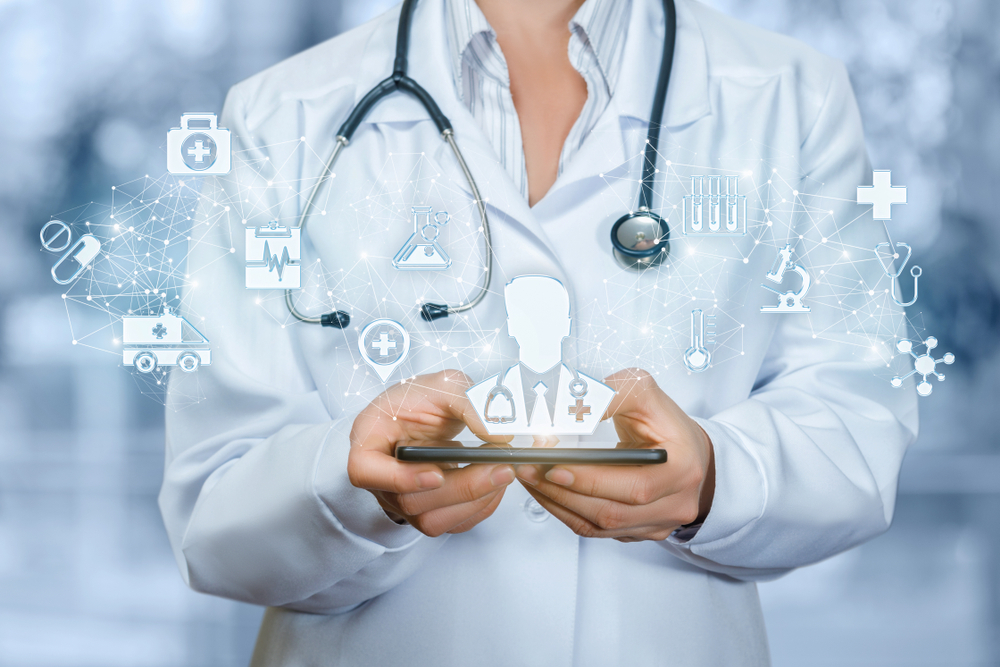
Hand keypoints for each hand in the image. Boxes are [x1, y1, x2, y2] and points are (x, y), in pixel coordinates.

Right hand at [347, 370, 513, 536]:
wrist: (429, 409)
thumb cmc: (424, 397)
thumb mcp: (446, 384)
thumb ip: (470, 403)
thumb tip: (500, 434)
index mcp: (369, 437)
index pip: (364, 470)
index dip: (398, 479)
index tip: (436, 474)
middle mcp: (380, 475)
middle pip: (409, 501)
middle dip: (461, 487)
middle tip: (499, 467)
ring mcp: (401, 498)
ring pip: (431, 520)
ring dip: (474, 500)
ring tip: (504, 470)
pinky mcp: (426, 510)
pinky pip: (451, 523)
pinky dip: (480, 507)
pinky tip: (496, 483)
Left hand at [515, 369, 714, 541]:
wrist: (687, 450)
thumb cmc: (665, 422)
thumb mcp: (642, 393)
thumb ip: (608, 396)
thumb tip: (567, 408)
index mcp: (683, 469)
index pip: (635, 486)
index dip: (592, 481)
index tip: (555, 467)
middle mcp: (676, 503)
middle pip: (613, 512)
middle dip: (564, 492)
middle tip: (530, 469)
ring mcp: (658, 523)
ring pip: (601, 525)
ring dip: (559, 503)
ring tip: (531, 478)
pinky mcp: (639, 531)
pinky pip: (598, 529)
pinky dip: (567, 511)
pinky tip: (547, 491)